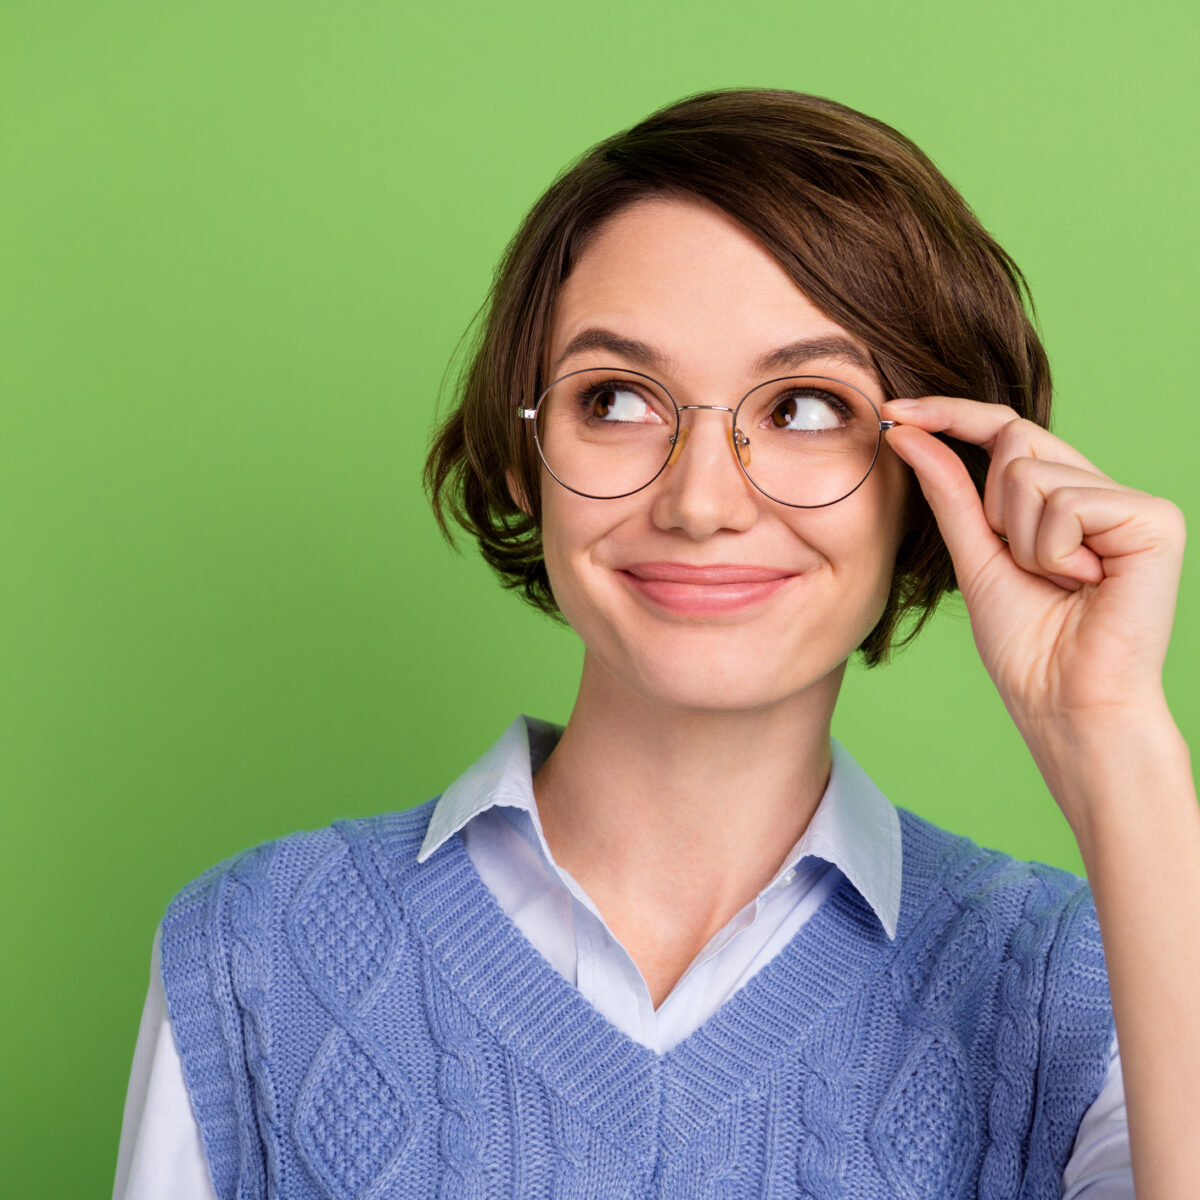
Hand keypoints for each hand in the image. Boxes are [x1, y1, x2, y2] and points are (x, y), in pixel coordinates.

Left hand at [881, 397, 1184, 810]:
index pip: (1005, 431)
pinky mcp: (1154, 518)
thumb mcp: (975, 557)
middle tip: (1027, 569)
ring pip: (1032, 474)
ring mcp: (1130, 501)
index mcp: (1062, 499)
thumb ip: (949, 492)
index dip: (950, 414)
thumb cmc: (1027, 646)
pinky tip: (1085, 584)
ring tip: (1059, 583)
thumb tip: (905, 430)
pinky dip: (1053, 551)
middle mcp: (1100, 490)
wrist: (1064, 703)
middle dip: (994, 510)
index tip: (891, 411)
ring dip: (1023, 541)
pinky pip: (1066, 502)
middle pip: (1015, 442)